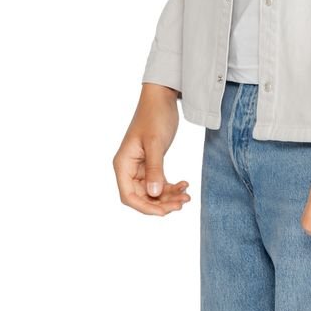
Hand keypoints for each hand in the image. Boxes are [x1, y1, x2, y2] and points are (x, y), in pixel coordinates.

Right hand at [112, 83, 190, 215]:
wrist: (162, 98)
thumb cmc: (154, 116)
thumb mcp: (155, 143)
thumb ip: (154, 168)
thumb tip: (154, 193)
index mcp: (123, 164)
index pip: (128, 195)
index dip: (145, 207)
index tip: (163, 212)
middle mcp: (129, 168)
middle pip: (142, 196)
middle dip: (161, 203)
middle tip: (181, 204)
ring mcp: (140, 167)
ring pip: (152, 191)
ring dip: (169, 197)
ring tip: (187, 196)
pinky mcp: (152, 163)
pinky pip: (159, 182)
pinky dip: (171, 187)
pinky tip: (185, 185)